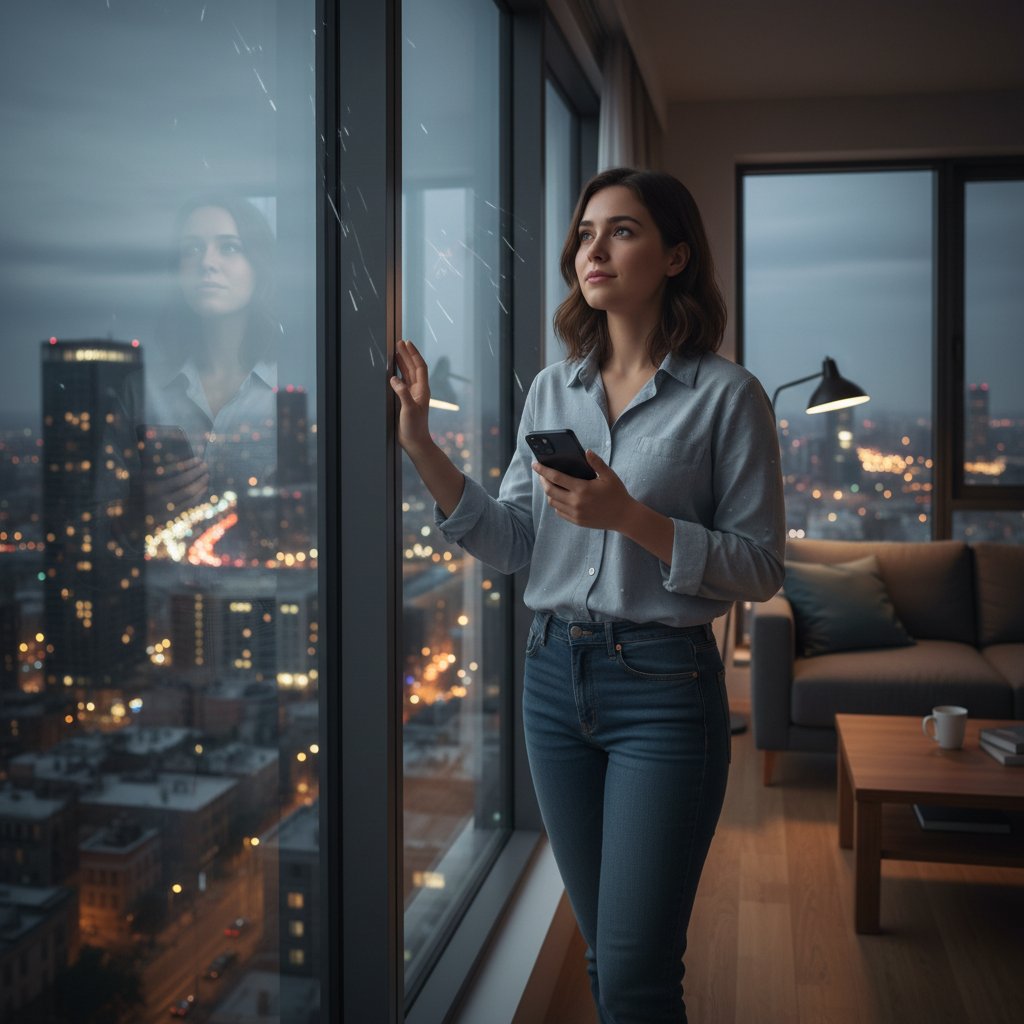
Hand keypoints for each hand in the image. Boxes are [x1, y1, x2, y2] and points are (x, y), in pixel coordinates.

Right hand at [144, 455, 210, 522]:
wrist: (133, 518)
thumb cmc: (138, 492)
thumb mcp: (139, 477)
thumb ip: (152, 464)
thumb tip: (167, 450)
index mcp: (147, 480)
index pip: (173, 470)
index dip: (188, 464)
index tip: (198, 459)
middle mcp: (154, 494)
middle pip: (183, 481)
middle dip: (197, 472)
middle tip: (205, 466)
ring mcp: (162, 506)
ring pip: (188, 493)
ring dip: (200, 483)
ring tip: (206, 475)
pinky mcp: (169, 516)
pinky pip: (189, 504)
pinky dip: (198, 495)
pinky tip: (203, 488)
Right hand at [390, 338, 432, 453]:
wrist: (415, 442)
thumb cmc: (415, 427)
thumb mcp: (409, 409)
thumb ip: (402, 393)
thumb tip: (394, 378)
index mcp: (422, 389)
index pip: (419, 366)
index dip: (413, 354)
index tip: (406, 343)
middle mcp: (419, 390)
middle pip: (414, 367)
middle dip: (407, 354)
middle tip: (399, 342)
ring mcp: (413, 395)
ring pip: (408, 373)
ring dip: (403, 362)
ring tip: (396, 351)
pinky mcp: (406, 401)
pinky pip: (402, 382)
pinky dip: (398, 374)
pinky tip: (392, 371)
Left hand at [532, 449, 636, 530]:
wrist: (624, 517)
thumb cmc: (617, 494)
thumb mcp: (609, 476)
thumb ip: (596, 463)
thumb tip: (586, 451)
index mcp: (582, 489)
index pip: (556, 477)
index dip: (543, 470)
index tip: (535, 464)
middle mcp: (576, 502)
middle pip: (550, 491)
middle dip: (543, 481)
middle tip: (542, 474)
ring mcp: (575, 513)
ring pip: (553, 502)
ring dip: (549, 492)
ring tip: (551, 484)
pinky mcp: (577, 521)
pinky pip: (559, 512)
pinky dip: (556, 503)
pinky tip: (560, 496)